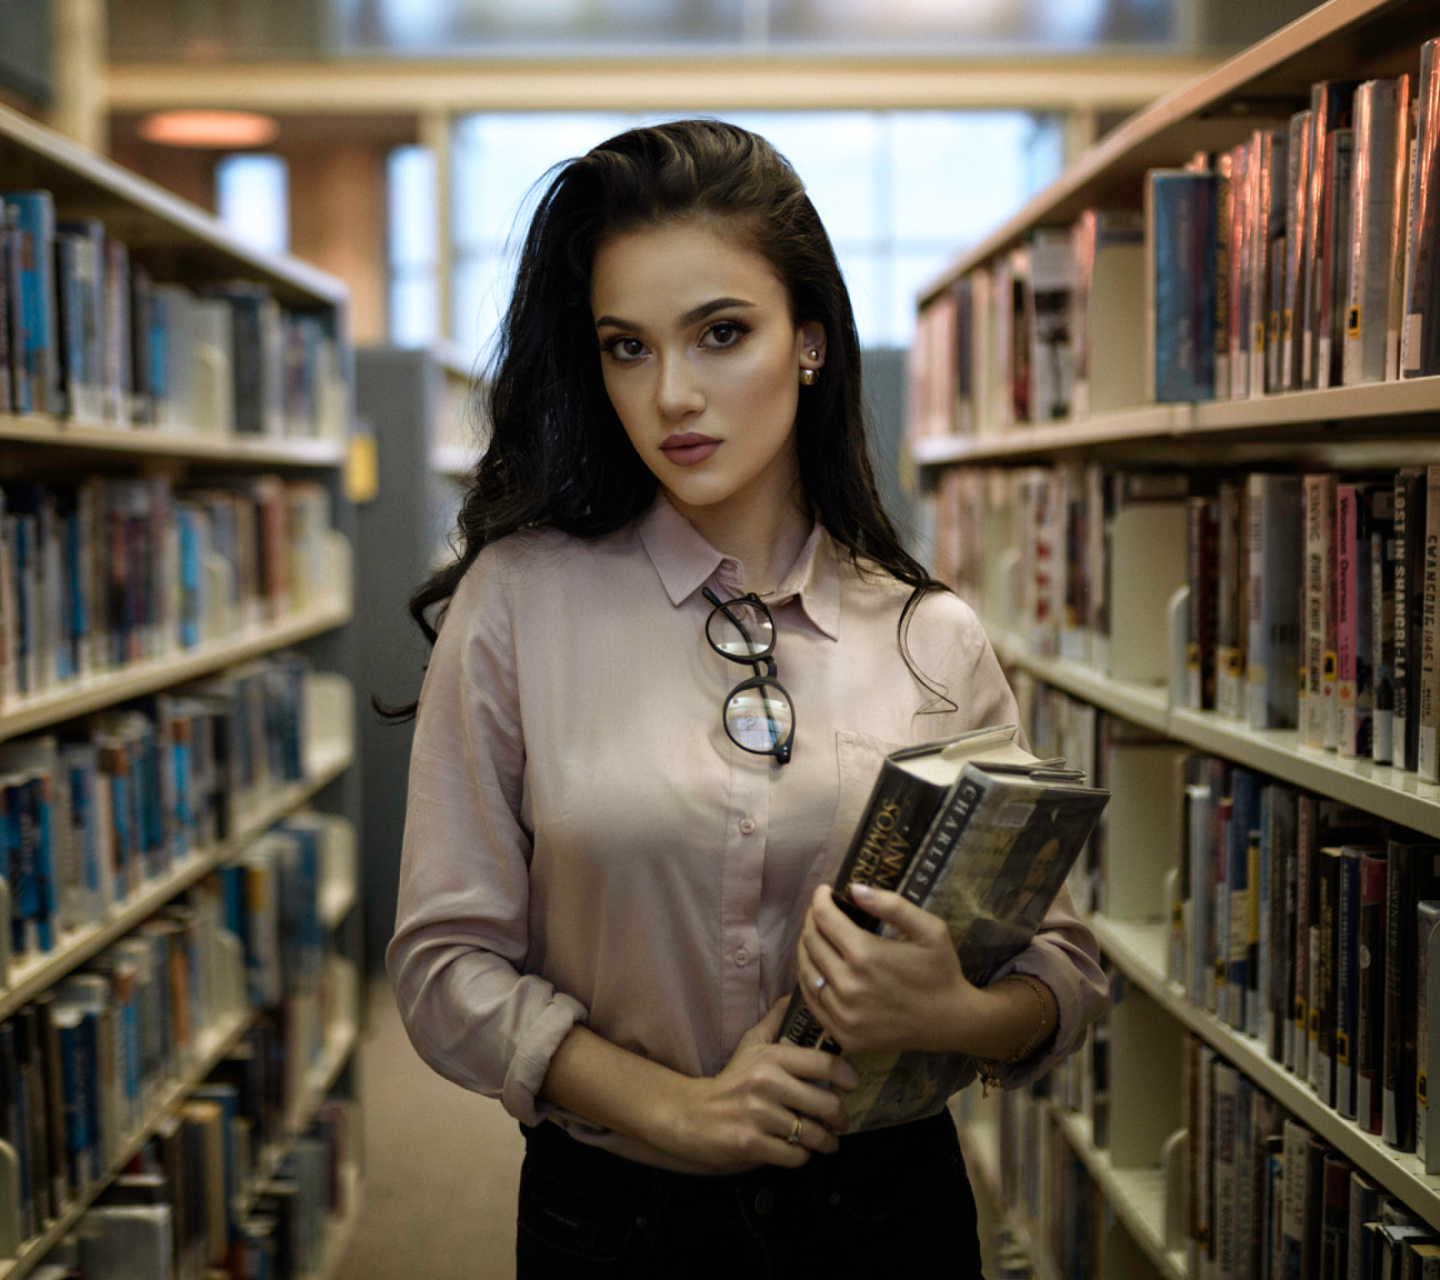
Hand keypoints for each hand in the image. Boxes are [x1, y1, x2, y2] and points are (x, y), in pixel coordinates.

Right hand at [661, 998, 859, 1172]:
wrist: (692, 1115)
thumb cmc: (730, 1080)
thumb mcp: (751, 1044)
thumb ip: (775, 1020)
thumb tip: (796, 993)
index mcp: (770, 1057)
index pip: (823, 1064)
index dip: (846, 1076)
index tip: (853, 1084)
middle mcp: (765, 1084)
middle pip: (825, 1104)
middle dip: (841, 1117)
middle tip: (842, 1120)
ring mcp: (757, 1115)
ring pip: (813, 1134)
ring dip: (826, 1141)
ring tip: (827, 1140)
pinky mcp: (751, 1144)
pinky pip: (795, 1156)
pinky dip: (802, 1156)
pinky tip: (799, 1149)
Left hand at [796, 884, 980, 1055]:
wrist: (951, 1022)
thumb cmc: (940, 970)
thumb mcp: (929, 929)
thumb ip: (892, 905)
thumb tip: (854, 889)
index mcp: (866, 955)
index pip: (824, 918)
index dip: (820, 899)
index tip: (824, 891)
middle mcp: (848, 986)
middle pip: (811, 942)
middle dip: (813, 920)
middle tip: (822, 913)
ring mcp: (843, 1015)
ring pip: (805, 971)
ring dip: (807, 949)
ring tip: (818, 936)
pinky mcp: (843, 1035)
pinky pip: (812, 1001)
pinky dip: (811, 979)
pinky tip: (821, 967)